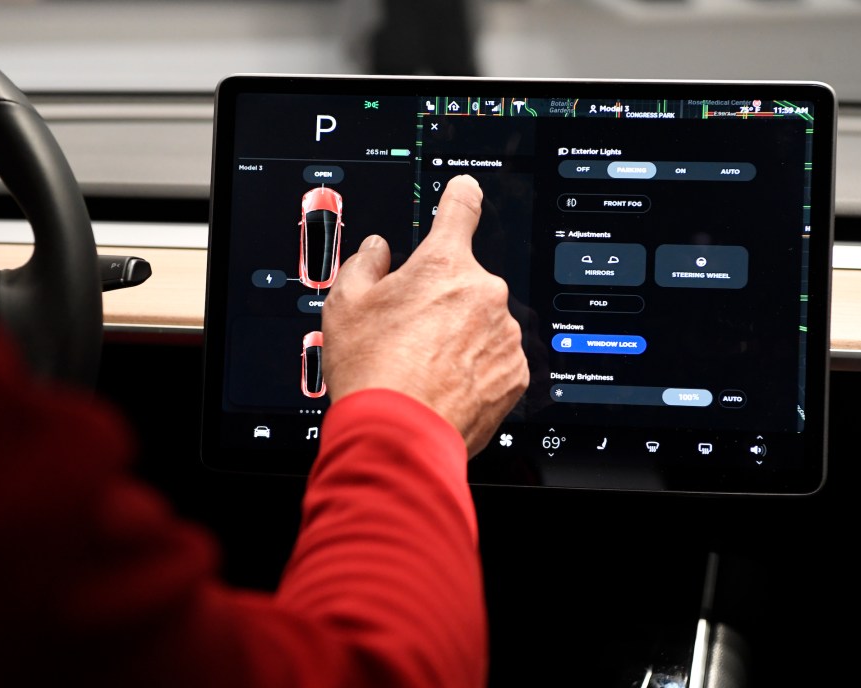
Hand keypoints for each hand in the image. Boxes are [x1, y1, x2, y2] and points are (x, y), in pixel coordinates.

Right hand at [322, 174, 528, 456]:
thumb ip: (364, 264)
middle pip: (464, 283)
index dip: (460, 197)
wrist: (399, 435)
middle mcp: (484, 293)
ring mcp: (504, 334)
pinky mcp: (515, 374)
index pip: (460, 210)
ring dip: (461, 336)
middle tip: (411, 333)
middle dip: (442, 300)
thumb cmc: (373, 369)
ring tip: (425, 367)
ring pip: (482, 324)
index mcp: (443, 264)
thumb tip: (378, 252)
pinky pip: (496, 360)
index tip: (465, 191)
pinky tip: (446, 386)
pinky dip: (476, 370)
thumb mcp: (345, 304)